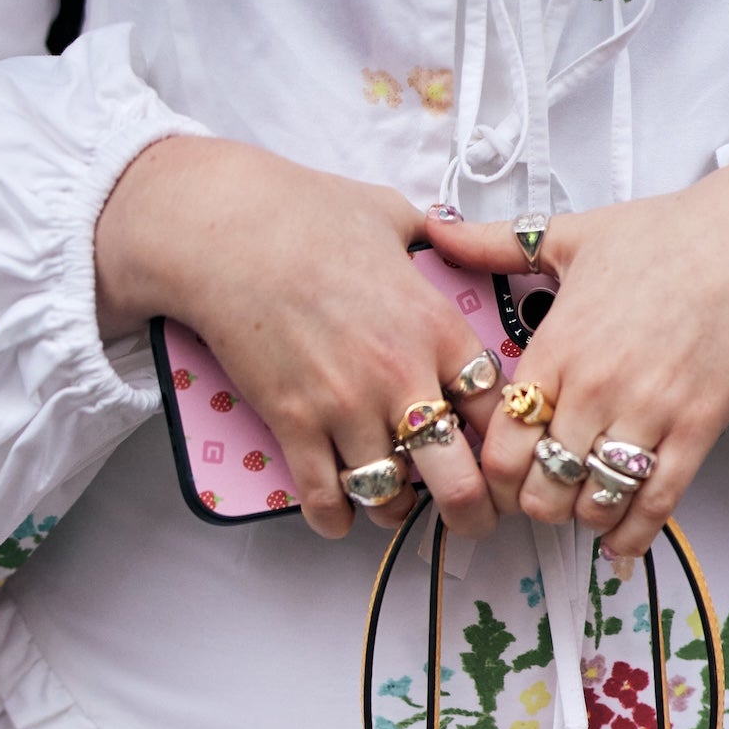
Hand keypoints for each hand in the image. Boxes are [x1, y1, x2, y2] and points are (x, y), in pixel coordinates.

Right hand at [95, 137, 500, 539]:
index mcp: (437, 329)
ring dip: (394, 508)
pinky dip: (333, 518)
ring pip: (390, 498)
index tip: (499, 456)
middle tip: (468, 516)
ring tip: (394, 500)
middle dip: (470, 510)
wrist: (222, 227)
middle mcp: (400, 377)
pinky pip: (324, 499)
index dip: (506, 444)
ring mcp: (345, 406)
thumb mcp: (390, 214)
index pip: (500, 413)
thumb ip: (432, 241)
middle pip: (459, 481)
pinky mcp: (293, 423)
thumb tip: (452, 237)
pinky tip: (338, 514)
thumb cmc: (303, 211)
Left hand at [427, 156, 728, 560]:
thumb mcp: (572, 233)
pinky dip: (633, 537)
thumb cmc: (666, 235)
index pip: (502, 445)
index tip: (503, 476)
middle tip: (544, 496)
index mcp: (558, 346)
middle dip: (536, 504)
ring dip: (583, 518)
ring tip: (584, 508)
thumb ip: (498, 244)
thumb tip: (434, 231)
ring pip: (594, 504)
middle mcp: (597, 388)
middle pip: (542, 488)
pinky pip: (655, 505)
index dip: (495, 476)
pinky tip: (620, 549)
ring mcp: (649, 413)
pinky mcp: (696, 431)